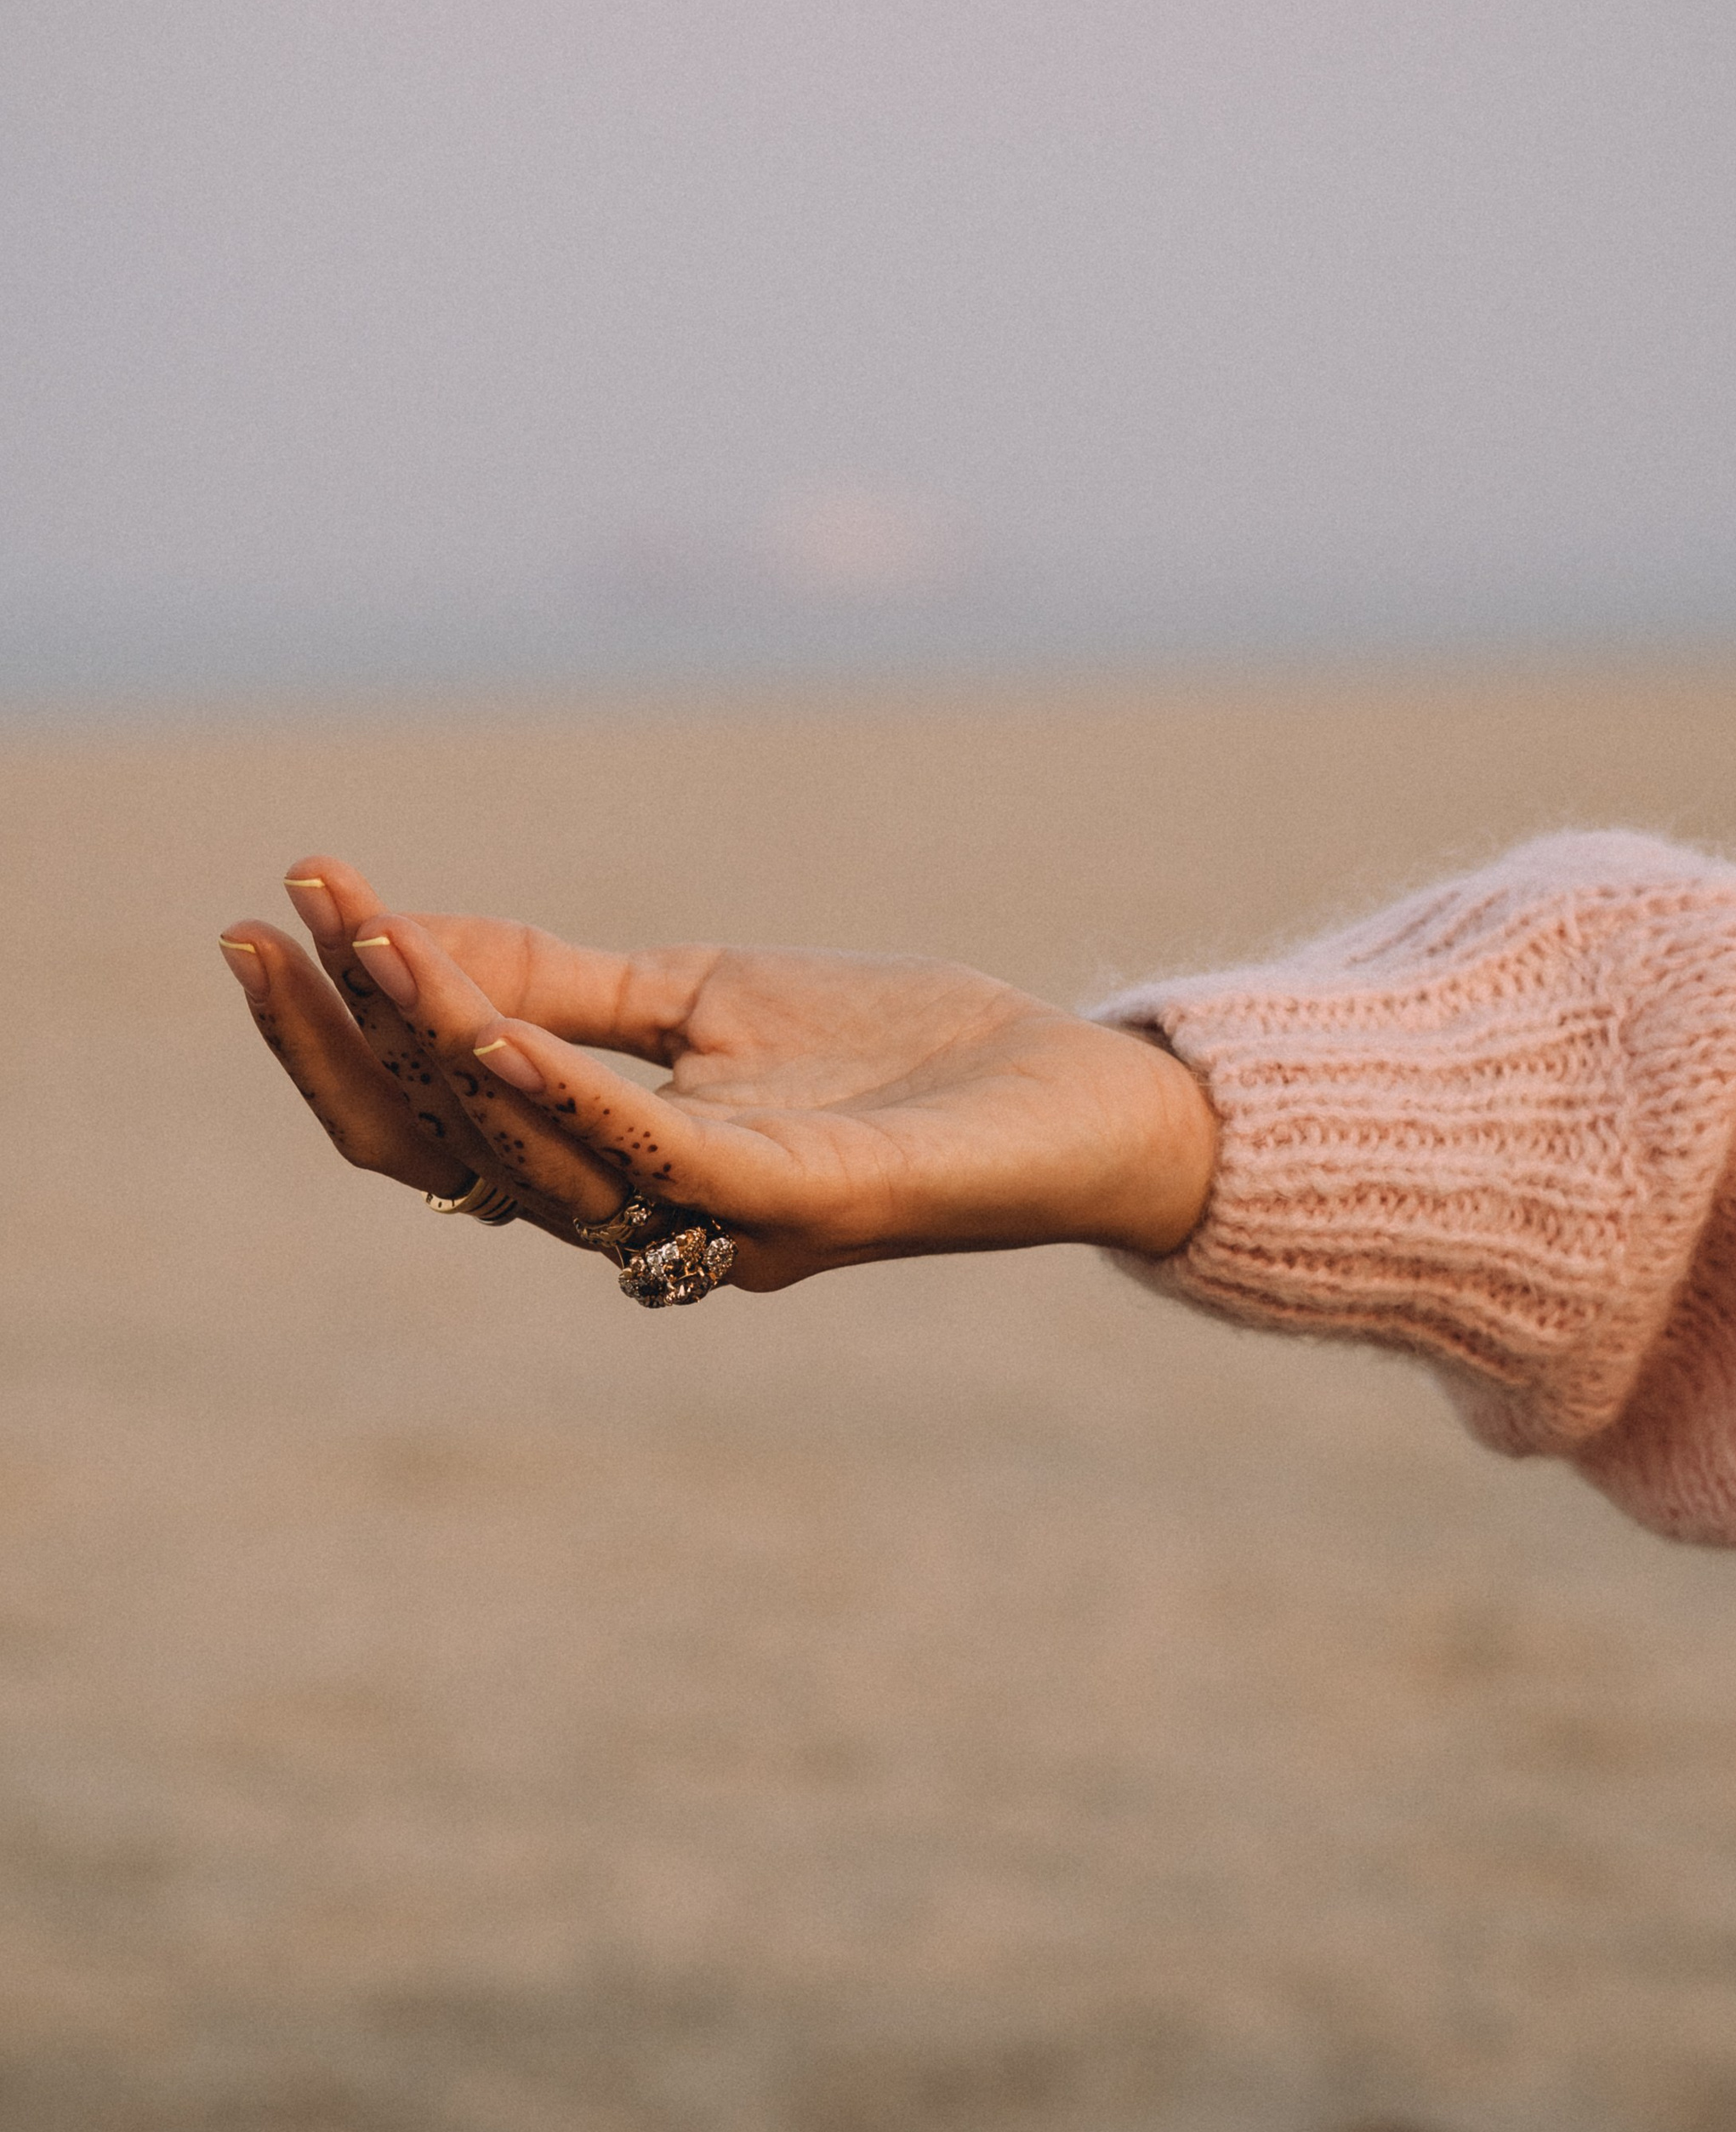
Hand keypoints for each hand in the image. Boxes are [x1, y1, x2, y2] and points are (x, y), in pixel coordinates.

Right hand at [217, 857, 1219, 1289]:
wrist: (1083, 1095)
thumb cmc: (906, 1053)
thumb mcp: (711, 993)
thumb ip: (574, 982)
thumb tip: (416, 939)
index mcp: (616, 1165)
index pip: (436, 1115)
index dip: (341, 1031)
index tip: (269, 913)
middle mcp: (645, 1212)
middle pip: (444, 1152)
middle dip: (338, 1046)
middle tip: (257, 937)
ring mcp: (719, 1218)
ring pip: (530, 1155)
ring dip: (432, 1046)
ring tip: (364, 942)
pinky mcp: (800, 1202)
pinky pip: (651, 1160)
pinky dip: (560, 1096)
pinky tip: (486, 1025)